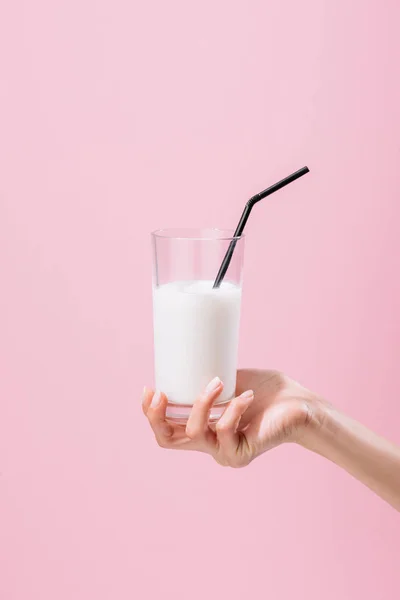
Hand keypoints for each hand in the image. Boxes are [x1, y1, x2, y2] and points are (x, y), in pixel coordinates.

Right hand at [142, 369, 325, 466]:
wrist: (298, 404)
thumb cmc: (265, 391)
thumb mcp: (228, 381)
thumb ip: (207, 378)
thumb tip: (185, 358)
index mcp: (201, 428)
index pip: (165, 431)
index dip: (150, 413)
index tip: (150, 388)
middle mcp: (208, 444)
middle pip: (166, 440)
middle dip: (156, 416)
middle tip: (161, 393)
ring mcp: (223, 452)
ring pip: (194, 431)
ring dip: (202, 402)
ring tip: (218, 381)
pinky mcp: (240, 454)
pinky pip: (225, 430)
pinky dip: (234, 408)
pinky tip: (248, 396)